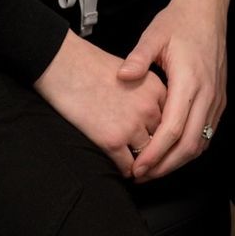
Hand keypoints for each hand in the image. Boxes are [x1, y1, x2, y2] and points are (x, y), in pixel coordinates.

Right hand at [34, 30, 167, 177]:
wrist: (64, 65)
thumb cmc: (91, 66)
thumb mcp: (131, 71)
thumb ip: (146, 93)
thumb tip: (151, 116)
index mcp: (155, 88)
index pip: (171, 119)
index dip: (163, 130)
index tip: (158, 138)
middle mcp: (148, 108)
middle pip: (161, 139)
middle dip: (154, 148)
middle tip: (148, 156)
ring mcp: (131, 125)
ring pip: (147, 156)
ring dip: (141, 161)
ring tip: (136, 165)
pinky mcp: (112, 141)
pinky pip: (127, 167)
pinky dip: (125, 170)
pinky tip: (120, 166)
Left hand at [118, 0, 229, 181]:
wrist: (207, 9)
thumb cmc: (178, 21)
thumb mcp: (154, 34)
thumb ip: (138, 57)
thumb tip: (122, 76)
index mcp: (190, 80)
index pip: (174, 129)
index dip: (155, 153)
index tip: (137, 167)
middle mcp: (208, 94)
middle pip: (190, 145)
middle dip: (165, 166)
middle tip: (141, 176)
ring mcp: (216, 98)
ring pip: (201, 143)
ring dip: (178, 161)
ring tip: (153, 169)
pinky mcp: (219, 99)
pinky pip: (207, 133)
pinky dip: (190, 149)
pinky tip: (171, 153)